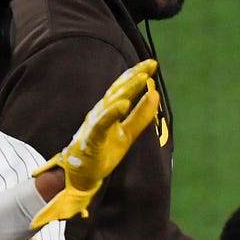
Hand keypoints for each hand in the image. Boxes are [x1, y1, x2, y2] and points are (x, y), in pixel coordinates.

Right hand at [32, 60, 159, 227]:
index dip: (136, 74)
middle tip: (150, 64)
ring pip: (110, 104)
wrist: (84, 176)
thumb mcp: (128, 134)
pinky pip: (101, 125)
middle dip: (134, 77)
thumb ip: (141, 116)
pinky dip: (111, 114)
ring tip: (142, 78)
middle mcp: (100, 114)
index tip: (153, 63)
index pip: (123, 88)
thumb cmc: (103, 152)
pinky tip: (123, 104)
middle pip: (118, 91)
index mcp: (108, 111)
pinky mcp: (90, 141)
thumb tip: (155, 95)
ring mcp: (94, 126)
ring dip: (126, 90)